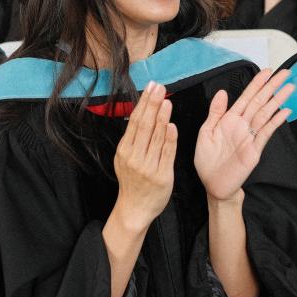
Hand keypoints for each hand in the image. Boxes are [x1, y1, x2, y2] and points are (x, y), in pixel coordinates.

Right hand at [112, 82, 177, 232]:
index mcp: (125, 151)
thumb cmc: (133, 181)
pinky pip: (166, 154)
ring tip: (167, 101)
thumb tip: (142, 114)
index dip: (143, 103)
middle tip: (159, 87)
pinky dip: (169, 139)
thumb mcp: (126, 159)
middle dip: (152, 104)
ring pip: (155, 138)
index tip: (150, 87)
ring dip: (161, 118)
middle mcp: (134, 157)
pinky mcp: (161, 176)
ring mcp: (147, 167)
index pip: (135, 122)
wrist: (135, 209)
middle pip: (144, 126)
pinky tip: (171, 126)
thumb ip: (134, 139)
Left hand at [194, 69, 293, 200]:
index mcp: (229, 120)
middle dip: (272, 87)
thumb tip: (222, 92)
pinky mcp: (254, 150)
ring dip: (277, 100)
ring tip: (289, 87)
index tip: (267, 71)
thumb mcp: (205, 133)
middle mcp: (242, 126)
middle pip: (259, 101)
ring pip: (265, 114)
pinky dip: (275, 122)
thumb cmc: (207, 161)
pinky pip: (266, 133)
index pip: (245, 97)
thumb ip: (215, 112)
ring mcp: (249, 137)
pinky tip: (285, 112)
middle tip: (285, 73)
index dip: (256, 84)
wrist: (213, 185)